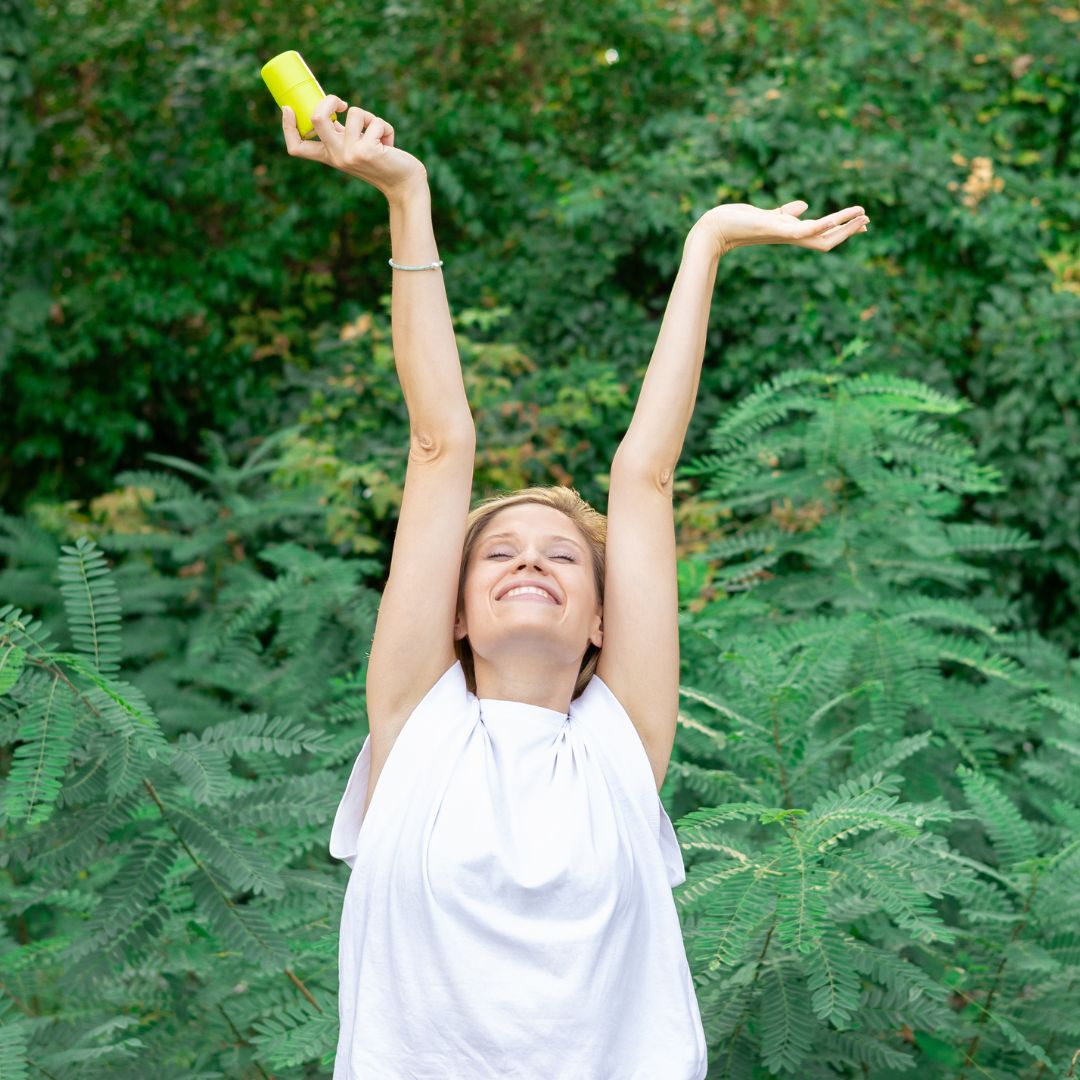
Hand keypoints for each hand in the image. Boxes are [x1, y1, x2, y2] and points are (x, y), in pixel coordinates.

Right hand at [281, 94, 428, 199]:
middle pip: (316, 118)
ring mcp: (350, 154)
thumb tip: (331, 108)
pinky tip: (390, 145)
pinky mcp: (367, 151)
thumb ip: (342, 134)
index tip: (287, 108)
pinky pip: (375, 122)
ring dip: (371, 118)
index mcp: (329, 156)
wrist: (404, 185)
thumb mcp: (356, 149)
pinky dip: (386, 127)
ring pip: (354, 113)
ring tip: (379, 135)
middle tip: (342, 104)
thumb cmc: (383, 162)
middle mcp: (336, 157)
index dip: (287, 127)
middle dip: (329, 100)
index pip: (297, 147)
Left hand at [701, 200, 868, 256]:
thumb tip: (803, 206)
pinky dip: (820, 226)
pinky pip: (804, 231)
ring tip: (861, 216)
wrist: (715, 229)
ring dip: (842, 227)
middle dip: (848, 231)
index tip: (862, 222)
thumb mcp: (767, 215)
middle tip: (868, 221)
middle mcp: (790, 236)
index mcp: (791, 233)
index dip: (842, 229)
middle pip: (827, 239)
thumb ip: (786, 213)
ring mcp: (784, 234)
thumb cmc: (737, 223)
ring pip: (821, 236)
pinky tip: (833, 219)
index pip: (822, 233)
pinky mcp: (776, 228)